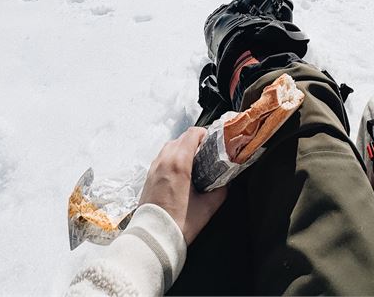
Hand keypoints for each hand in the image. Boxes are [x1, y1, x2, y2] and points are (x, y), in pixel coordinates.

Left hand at [139, 127, 226, 243]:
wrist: (153, 238)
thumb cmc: (179, 224)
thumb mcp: (206, 208)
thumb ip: (220, 192)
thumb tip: (225, 184)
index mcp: (179, 163)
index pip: (192, 134)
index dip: (205, 134)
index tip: (212, 143)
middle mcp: (164, 160)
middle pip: (181, 138)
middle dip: (194, 142)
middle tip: (205, 154)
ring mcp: (154, 168)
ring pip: (169, 146)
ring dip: (182, 149)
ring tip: (192, 162)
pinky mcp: (148, 177)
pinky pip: (161, 158)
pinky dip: (171, 158)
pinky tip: (179, 174)